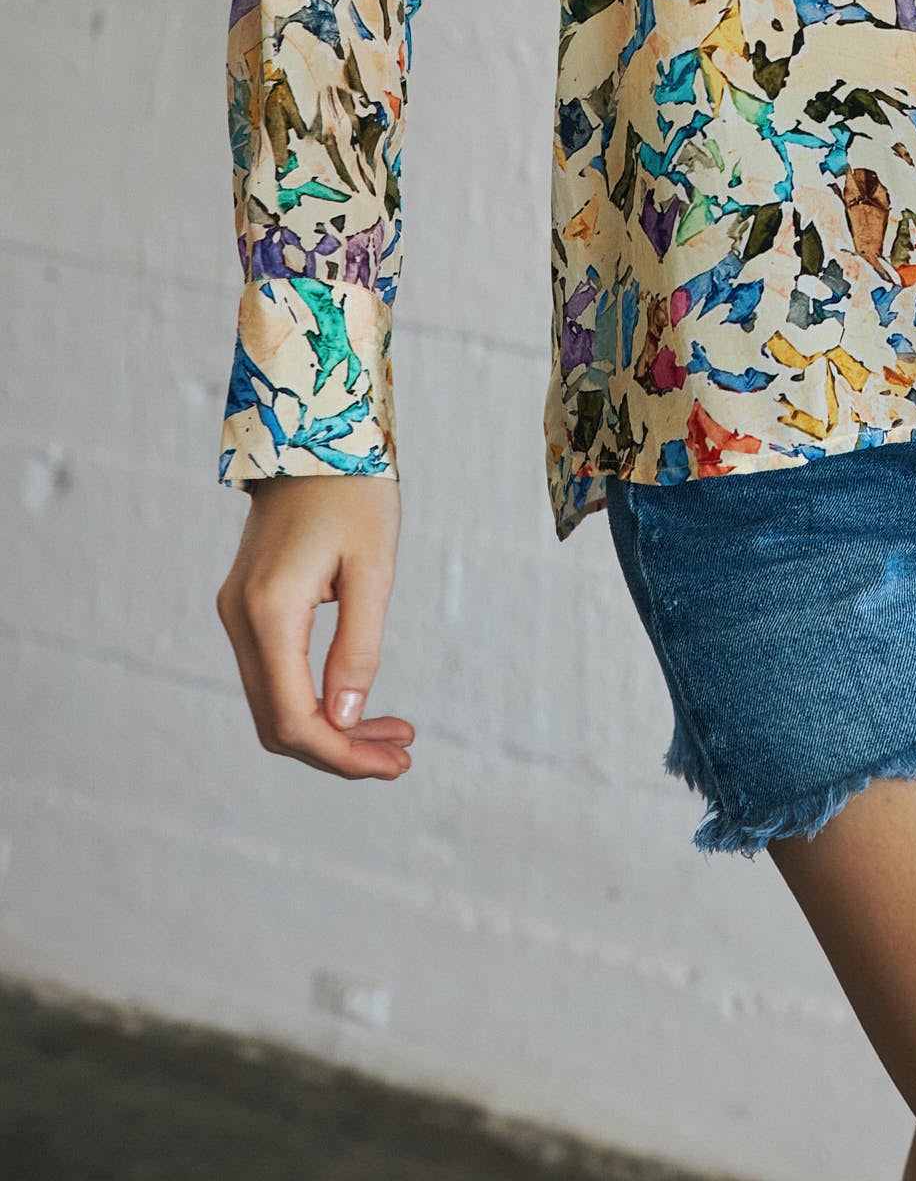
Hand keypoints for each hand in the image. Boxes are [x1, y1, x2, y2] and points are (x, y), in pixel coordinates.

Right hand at [216, 471, 413, 779]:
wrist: (312, 430)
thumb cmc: (355, 490)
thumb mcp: (374, 567)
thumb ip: (358, 647)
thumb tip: (342, 723)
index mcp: (270, 611)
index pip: (293, 719)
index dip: (342, 755)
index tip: (395, 763)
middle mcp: (240, 618)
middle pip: (278, 722)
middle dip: (339, 751)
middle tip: (401, 757)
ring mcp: (237, 612)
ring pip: (273, 703)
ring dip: (328, 729)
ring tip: (392, 737)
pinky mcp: (247, 605)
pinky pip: (273, 674)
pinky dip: (313, 699)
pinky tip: (357, 704)